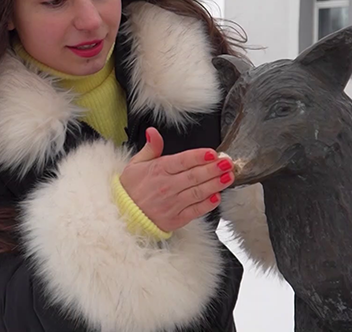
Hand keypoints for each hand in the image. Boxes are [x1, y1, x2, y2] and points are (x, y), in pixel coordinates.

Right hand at [118, 127, 234, 232]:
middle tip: (227, 163)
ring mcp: (172, 203)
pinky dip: (207, 204)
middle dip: (213, 169)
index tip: (212, 153)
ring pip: (198, 192)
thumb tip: (153, 132)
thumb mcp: (136, 164)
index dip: (198, 157)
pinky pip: (195, 211)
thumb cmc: (131, 189)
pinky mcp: (176, 219)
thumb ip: (151, 148)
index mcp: (158, 170)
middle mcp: (166, 186)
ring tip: (228, 177)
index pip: (182, 161)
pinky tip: (217, 197)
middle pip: (194, 176)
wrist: (123, 215)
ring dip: (215, 184)